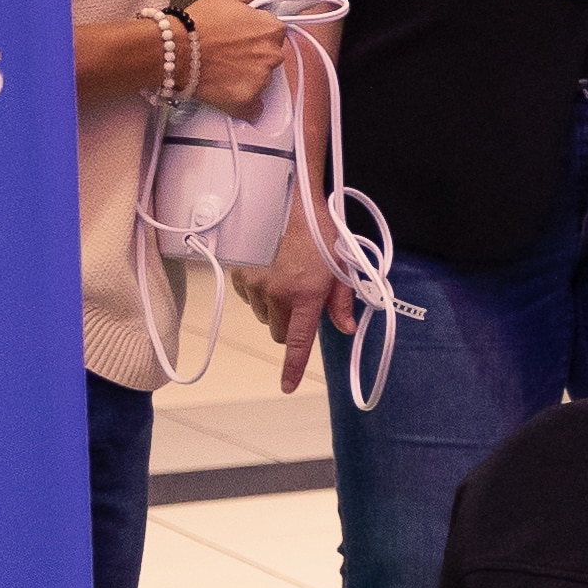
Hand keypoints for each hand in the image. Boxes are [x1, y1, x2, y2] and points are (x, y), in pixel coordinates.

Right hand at [185, 0, 288, 114]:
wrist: (175, 50)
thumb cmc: (198, 22)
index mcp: (271, 29)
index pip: (275, 33)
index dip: (256, 34)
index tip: (241, 37)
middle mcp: (272, 55)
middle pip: (270, 58)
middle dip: (254, 56)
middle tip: (229, 53)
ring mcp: (261, 80)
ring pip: (262, 81)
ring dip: (247, 77)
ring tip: (223, 69)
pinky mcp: (246, 101)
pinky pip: (253, 108)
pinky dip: (245, 104)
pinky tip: (229, 93)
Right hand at [235, 203, 355, 394]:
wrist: (289, 201)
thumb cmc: (319, 231)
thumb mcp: (340, 266)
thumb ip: (342, 302)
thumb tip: (347, 328)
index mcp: (305, 296)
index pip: (299, 343)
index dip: (293, 368)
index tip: (287, 386)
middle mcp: (276, 295)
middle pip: (280, 332)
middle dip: (290, 324)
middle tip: (300, 302)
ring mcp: (254, 285)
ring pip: (263, 315)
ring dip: (273, 307)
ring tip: (285, 279)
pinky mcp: (240, 274)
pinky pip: (248, 298)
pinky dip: (257, 293)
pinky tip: (268, 272)